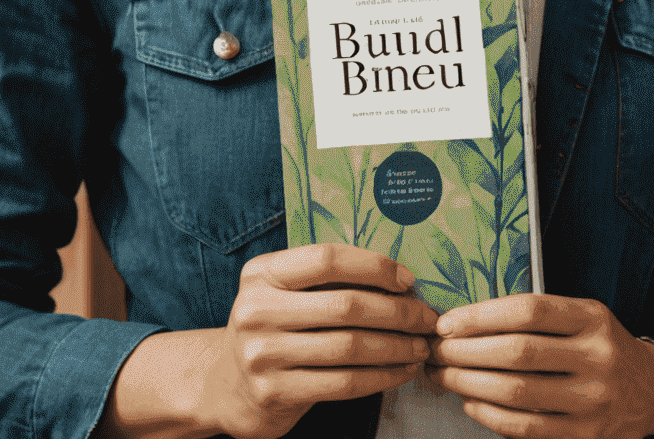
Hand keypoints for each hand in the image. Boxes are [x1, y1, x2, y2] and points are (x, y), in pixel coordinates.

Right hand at [207, 243, 438, 438]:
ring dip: (396, 347)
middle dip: (397, 312)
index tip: (407, 280)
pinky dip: (381, 376)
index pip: (326, 259)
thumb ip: (324, 280)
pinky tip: (401, 370)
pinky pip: (343, 384)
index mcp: (261, 273)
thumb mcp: (282, 292)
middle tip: (427, 317)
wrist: (227, 385)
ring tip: (420, 345)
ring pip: (349, 348)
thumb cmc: (273, 328)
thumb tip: (399, 277)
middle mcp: (256, 310)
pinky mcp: (275, 393)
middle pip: (345, 306)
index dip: (373, 267)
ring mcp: (262, 355)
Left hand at [426, 294, 653, 438]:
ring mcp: (593, 402)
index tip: (446, 322)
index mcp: (592, 318)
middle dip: (466, 352)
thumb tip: (466, 321)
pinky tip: (470, 402)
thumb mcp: (582, 315)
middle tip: (433, 350)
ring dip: (469, 384)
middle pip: (519, 353)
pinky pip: (528, 430)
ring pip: (519, 394)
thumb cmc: (599, 344)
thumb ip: (537, 316)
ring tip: (442, 375)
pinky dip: (491, 416)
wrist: (650, 390)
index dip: (481, 316)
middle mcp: (596, 358)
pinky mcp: (586, 437)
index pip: (529, 311)